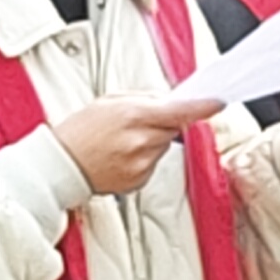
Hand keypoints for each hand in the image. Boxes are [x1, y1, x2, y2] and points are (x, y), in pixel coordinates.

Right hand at [55, 92, 223, 197]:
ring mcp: (141, 164)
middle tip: (135, 123)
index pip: (180, 110)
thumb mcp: (109, 101)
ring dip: (150, 141)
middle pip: (174, 128)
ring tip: (121, 142)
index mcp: (134, 115)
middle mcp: (141, 141)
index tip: (218, 102)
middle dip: (162, 123)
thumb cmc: (80, 131)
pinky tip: (120, 157)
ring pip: (163, 146)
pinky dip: (142, 159)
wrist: (61, 165)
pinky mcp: (139, 181)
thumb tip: (169, 100)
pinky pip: (153, 164)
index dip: (203, 106)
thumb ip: (143, 99)